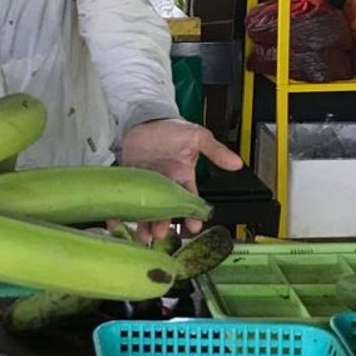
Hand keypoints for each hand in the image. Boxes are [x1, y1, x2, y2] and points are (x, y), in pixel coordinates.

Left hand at [119, 118, 242, 241]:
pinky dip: (123, 210)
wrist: (146, 119)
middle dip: (164, 224)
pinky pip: (126, 198)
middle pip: (166, 210)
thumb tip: (237, 163)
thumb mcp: (197, 137)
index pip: (190, 201)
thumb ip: (215, 151)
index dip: (192, 216)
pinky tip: (118, 220)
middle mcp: (165, 185)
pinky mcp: (129, 180)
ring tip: (144, 236)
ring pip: (147, 209)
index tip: (193, 228)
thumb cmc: (172, 128)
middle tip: (160, 235)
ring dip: (145, 224)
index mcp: (183, 178)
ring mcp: (146, 184)